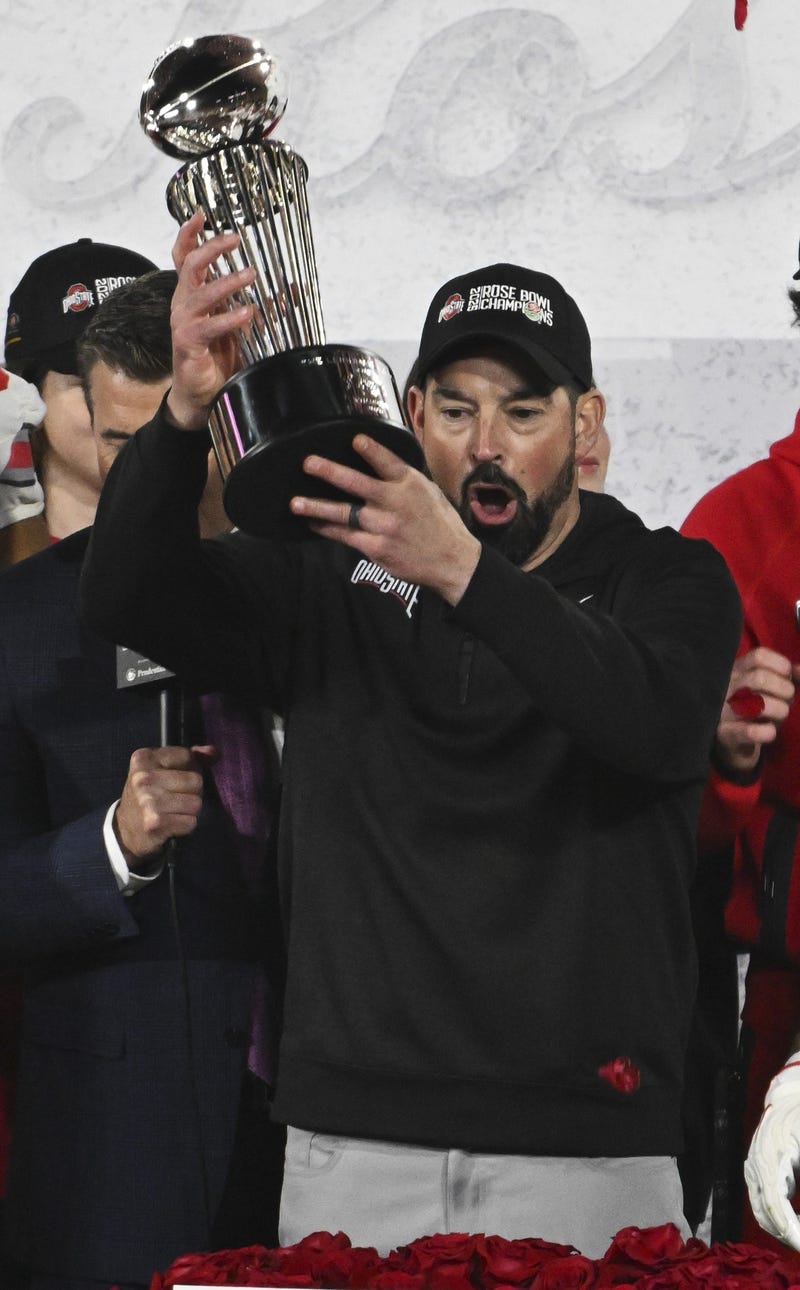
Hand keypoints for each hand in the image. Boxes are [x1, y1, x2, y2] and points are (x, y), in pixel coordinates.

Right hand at [113, 744, 215, 866]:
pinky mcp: (155, 822)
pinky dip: (185, 826)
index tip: (177, 778)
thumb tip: (213, 752)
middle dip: (192, 792)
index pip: (188, 756)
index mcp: (144, 758)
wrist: (124, 830)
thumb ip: (189, 758)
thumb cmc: (148, 796)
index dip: (190, 768)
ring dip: (190, 811)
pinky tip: (171, 824)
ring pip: (196, 803)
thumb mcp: (161, 769)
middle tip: (175, 799)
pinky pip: (190, 822)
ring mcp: (148, 800)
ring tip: (174, 812)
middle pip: (196, 780)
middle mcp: (143, 778)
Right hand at [166, 211, 256, 429]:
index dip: (190, 233)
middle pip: (190, 265)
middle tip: (236, 239)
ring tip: (252, 275)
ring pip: (199, 292)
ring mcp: (183, 322)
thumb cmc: (218, 358)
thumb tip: (290, 290)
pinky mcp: (187, 343)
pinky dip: (228, 318)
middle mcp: (184, 304)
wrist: (201, 395)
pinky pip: (207, 326)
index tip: (202, 213)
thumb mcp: (241, 327)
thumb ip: (261, 306)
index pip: (184, 257)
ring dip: (227, 281)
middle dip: (211, 247)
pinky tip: (248, 313)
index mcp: (194, 295)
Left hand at [290, 434, 481, 603]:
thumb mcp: (429, 492)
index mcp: (410, 484)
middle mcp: (395, 503)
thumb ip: (402, 479)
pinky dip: (327, 528)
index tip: (355, 440)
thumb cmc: (440, 524)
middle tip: (308, 463)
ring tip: (295, 503)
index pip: (388, 462)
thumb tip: (378, 461)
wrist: (452, 561)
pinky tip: (313, 522)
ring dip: (317, 506)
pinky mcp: (376, 547)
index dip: (371, 450)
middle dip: (330, 472)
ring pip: (343, 513)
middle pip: (357, 484)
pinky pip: (345, 536)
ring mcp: (383, 526)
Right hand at [713, 647, 798, 774]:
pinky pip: (751, 731)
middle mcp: (726, 686)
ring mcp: (722, 710)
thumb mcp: (769, 688)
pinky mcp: (724, 734)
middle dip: (784, 689)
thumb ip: (787, 676)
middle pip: (760, 678)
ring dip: (779, 710)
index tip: (789, 678)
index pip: (759, 657)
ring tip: (781, 715)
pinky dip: (768, 732)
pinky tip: (770, 732)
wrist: (731, 741)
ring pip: (756, 704)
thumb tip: (799, 669)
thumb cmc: (755, 708)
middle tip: (788, 700)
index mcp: (736, 670)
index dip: (781, 665)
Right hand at [745, 1055, 799, 1250]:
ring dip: (780, 1229)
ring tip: (799, 1238)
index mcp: (772, 1160)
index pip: (777, 1208)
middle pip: (765, 1213)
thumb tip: (798, 1206)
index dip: (791, 1232)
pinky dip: (776, 1217)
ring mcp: (753, 1167)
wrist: (787, 1096)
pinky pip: (761, 1200)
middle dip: (787, 1236)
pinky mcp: (755, 1168)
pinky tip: (794, 1223)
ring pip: (760, 1210)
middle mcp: (757, 1166)